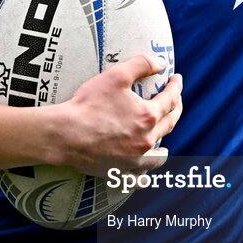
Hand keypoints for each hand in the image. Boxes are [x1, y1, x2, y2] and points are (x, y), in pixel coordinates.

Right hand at [48, 53, 182, 175]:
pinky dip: (145, 175)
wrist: (65, 134)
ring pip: (159, 155)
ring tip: (163, 140)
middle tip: (175, 101)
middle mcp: (146, 140)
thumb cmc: (88, 104)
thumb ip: (141, 64)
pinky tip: (146, 172)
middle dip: (175, 109)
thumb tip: (161, 63)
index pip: (170, 99)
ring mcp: (134, 159)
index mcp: (147, 116)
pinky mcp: (120, 172)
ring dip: (164, 145)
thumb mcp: (116, 75)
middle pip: (169, 124)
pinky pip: (139, 179)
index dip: (175, 87)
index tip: (176, 79)